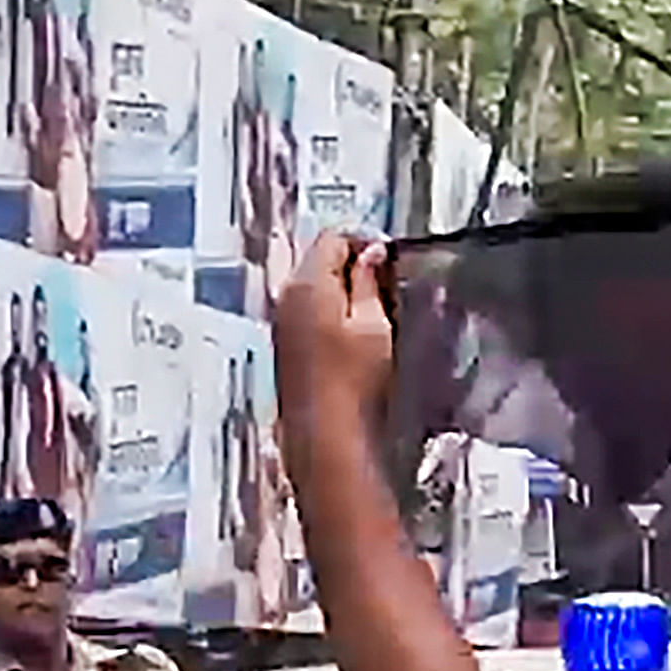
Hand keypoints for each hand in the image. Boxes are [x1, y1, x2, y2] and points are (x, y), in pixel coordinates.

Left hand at [271, 229, 395, 511]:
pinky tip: (353, 332)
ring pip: (313, 284)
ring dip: (342, 287)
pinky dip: (330, 309)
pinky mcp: (286, 342)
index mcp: (308, 284)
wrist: (326, 433)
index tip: (387, 257)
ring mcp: (282, 320)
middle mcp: (287, 297)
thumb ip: (370, 280)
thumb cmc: (352, 382)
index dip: (363, 241)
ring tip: (374, 309)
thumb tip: (372, 254)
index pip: (332, 238)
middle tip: (385, 282)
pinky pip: (307, 309)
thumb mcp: (374, 323)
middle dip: (352, 263)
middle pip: (318, 258)